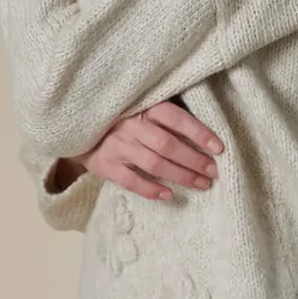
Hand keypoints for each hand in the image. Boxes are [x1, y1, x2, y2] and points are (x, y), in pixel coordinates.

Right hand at [65, 98, 224, 201]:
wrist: (77, 124)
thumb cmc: (120, 114)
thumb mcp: (141, 103)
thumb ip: (164, 112)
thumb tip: (202, 128)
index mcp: (143, 106)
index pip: (176, 118)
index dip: (200, 133)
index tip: (219, 148)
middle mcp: (130, 125)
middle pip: (168, 145)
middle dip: (194, 160)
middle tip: (213, 172)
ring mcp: (116, 146)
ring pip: (154, 164)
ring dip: (181, 176)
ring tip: (201, 184)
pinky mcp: (104, 165)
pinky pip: (131, 181)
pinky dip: (151, 190)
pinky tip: (169, 195)